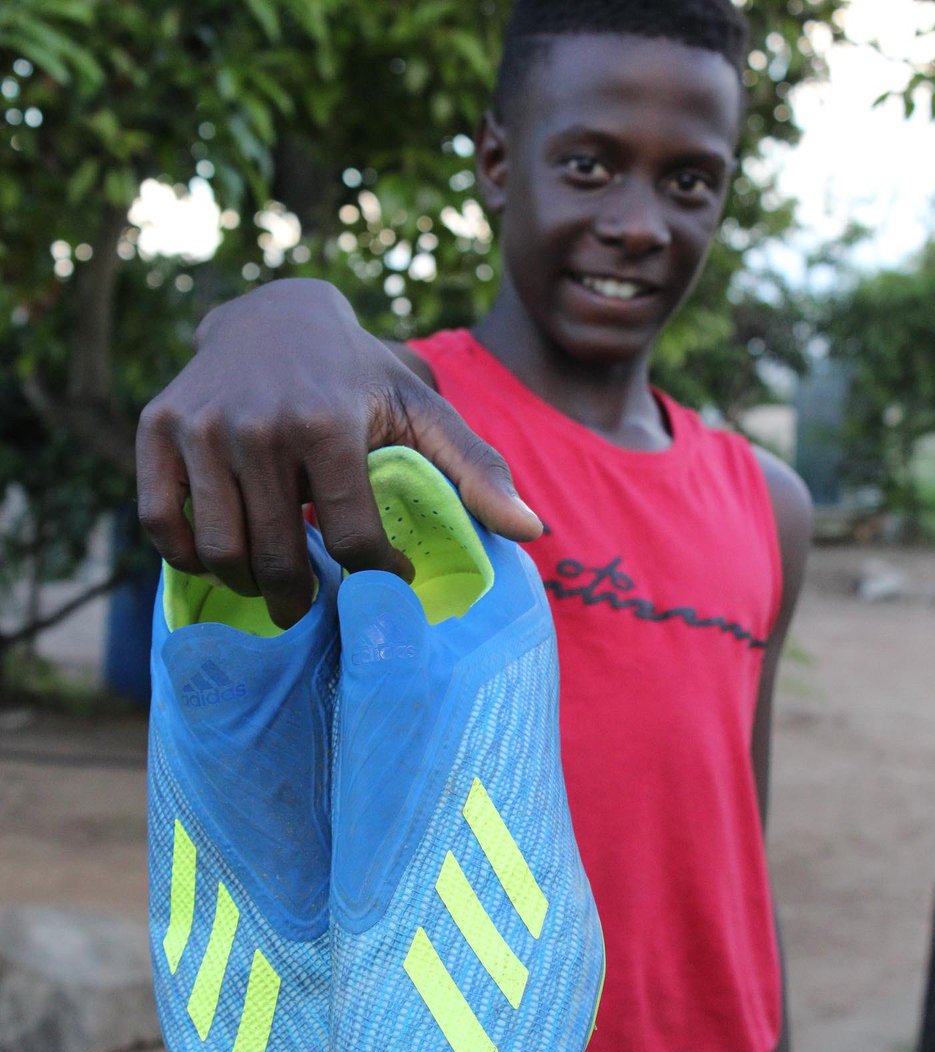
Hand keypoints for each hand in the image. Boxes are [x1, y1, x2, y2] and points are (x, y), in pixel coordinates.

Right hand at [136, 279, 540, 627]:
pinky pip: (163, 524)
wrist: (275, 314)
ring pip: (219, 552)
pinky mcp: (155, 428)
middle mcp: (255, 425)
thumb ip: (477, 468)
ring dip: (250, 584)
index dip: (375, 574)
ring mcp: (198, 427)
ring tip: (278, 581)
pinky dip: (188, 555)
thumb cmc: (360, 374)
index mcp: (327, 423)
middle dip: (306, 597)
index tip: (388, 578)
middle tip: (320, 605)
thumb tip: (532, 529)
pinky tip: (225, 552)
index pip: (350, 540)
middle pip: (278, 558)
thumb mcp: (422, 409)